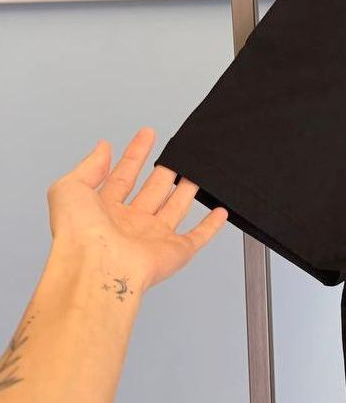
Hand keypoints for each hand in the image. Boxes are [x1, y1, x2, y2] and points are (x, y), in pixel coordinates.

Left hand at [46, 127, 227, 292]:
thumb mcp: (70, 188)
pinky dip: (210, 226)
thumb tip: (102, 149)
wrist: (97, 267)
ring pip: (173, 209)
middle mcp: (128, 225)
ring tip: (195, 173)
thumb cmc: (78, 233)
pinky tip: (218, 213)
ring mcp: (152, 238)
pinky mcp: (174, 252)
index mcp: (103, 210)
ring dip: (185, 191)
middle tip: (176, 155)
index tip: (147, 135)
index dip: (135, 154)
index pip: (123, 176)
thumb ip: (89, 166)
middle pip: (152, 191)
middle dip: (164, 171)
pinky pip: (197, 237)